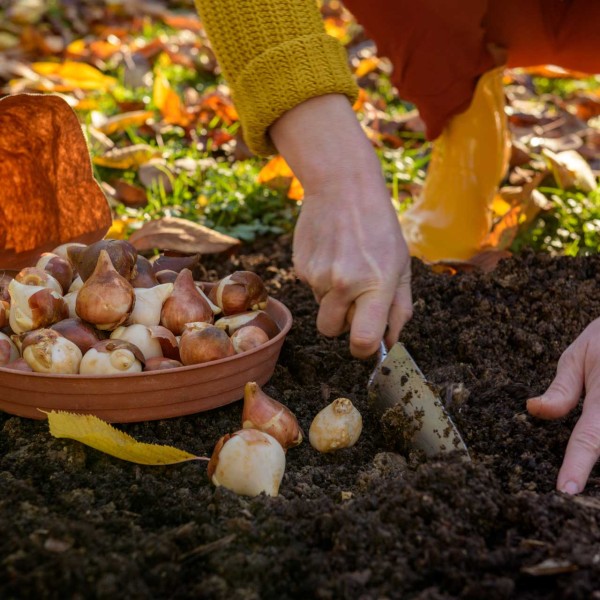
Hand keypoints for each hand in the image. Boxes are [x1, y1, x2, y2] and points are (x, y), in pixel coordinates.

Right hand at [270, 95, 411, 357]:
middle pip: (331, 331)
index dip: (364, 349)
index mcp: (376, 284)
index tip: (366, 342)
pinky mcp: (300, 267)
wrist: (342, 187)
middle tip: (356, 298)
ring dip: (333, 297)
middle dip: (342, 324)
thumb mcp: (402, 265)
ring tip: (345, 263)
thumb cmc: (379, 227)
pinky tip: (332, 253)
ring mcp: (318, 276)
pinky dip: (321, 279)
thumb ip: (400, 308)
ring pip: (321, 308)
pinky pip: (311, 289)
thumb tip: (389, 343)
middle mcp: (343, 284)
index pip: (363, 341)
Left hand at [527, 317, 599, 493]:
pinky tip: (591, 460)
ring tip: (581, 488)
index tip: (566, 490)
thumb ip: (561, 391)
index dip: (577, 466)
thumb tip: (533, 409)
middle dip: (588, 469)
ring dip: (596, 458)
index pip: (589, 438)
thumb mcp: (579, 357)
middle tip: (568, 496)